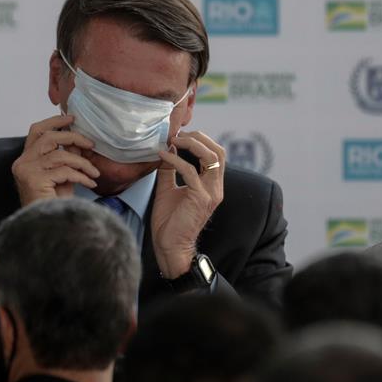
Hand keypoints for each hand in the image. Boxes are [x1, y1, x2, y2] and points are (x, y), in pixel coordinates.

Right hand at [12, 114, 99, 205]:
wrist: (48, 225)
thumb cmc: (54, 203)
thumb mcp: (61, 176)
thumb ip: (66, 157)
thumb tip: (79, 140)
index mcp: (25, 159)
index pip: (36, 131)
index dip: (53, 122)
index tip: (71, 118)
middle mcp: (21, 163)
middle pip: (48, 138)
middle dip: (73, 138)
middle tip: (91, 145)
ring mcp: (26, 171)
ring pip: (60, 155)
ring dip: (82, 163)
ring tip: (94, 173)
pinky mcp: (34, 180)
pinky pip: (64, 171)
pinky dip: (81, 176)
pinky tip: (90, 184)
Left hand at [151, 131, 224, 278]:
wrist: (170, 247)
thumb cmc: (170, 222)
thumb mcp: (168, 189)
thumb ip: (170, 170)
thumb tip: (167, 150)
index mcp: (211, 185)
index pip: (215, 154)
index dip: (200, 139)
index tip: (178, 134)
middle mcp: (215, 187)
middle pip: (218, 151)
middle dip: (198, 137)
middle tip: (177, 134)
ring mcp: (210, 193)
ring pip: (211, 157)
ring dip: (191, 144)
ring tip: (173, 140)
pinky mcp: (200, 199)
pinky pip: (190, 171)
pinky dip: (176, 160)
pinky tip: (163, 156)